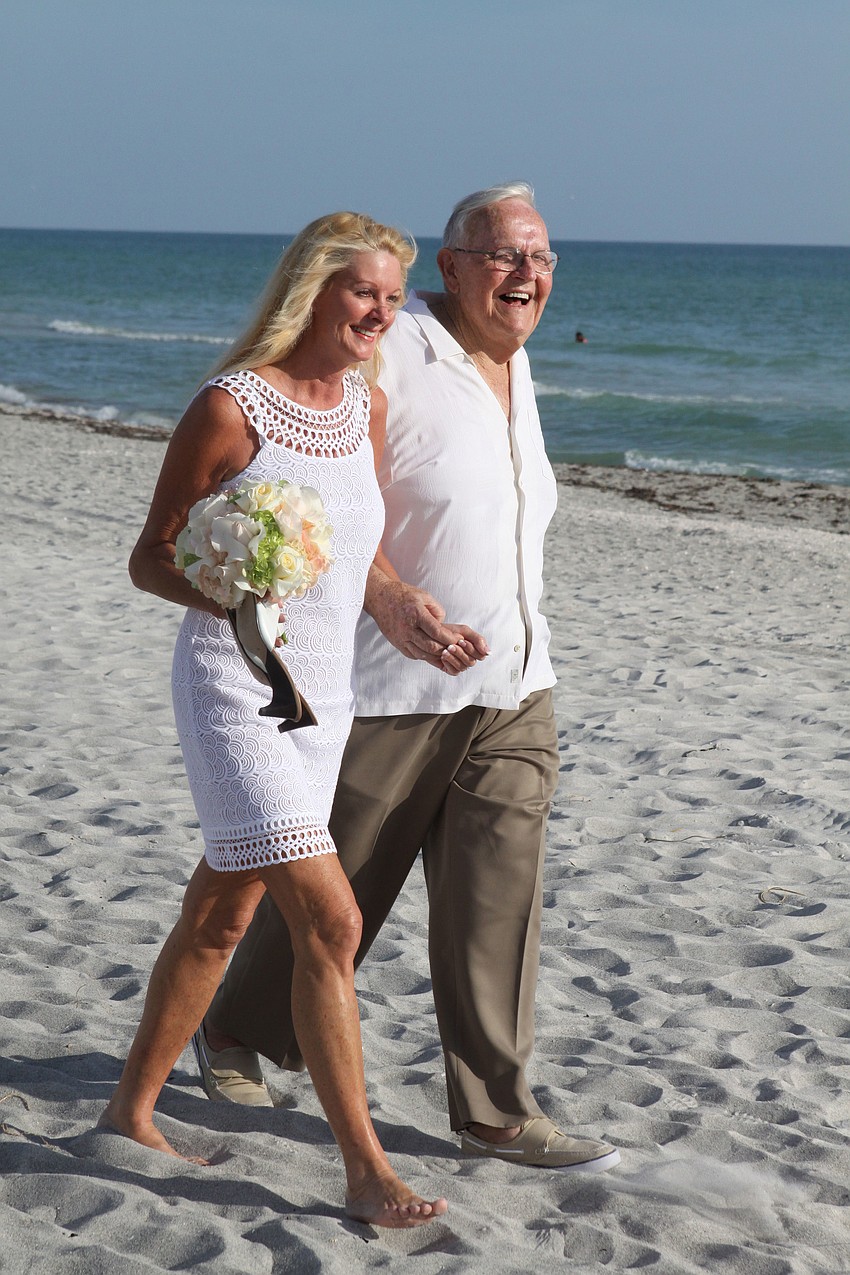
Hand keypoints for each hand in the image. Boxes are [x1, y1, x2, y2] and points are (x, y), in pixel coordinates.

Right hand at [365, 575, 488, 674]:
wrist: (380, 598)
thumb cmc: (404, 595)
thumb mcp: (424, 596)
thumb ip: (437, 610)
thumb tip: (444, 626)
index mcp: (416, 614)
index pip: (437, 632)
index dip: (450, 638)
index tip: (459, 640)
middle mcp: (407, 628)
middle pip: (430, 646)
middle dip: (445, 649)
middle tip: (455, 648)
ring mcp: (401, 638)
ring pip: (422, 654)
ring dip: (436, 655)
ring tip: (446, 653)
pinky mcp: (396, 643)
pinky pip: (413, 655)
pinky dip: (425, 655)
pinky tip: (432, 652)